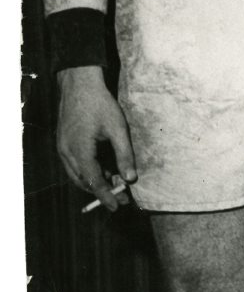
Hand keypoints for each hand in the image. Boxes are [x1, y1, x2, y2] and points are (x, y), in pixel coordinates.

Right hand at [56, 66, 135, 211]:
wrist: (79, 84)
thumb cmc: (100, 104)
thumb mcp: (118, 129)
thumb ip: (124, 155)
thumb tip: (131, 178)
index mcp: (79, 151)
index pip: (94, 182)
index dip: (106, 196)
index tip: (118, 207)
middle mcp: (67, 153)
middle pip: (84, 182)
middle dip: (102, 192)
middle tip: (122, 198)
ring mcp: (63, 148)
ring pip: (78, 175)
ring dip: (95, 182)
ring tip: (116, 184)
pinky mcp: (64, 143)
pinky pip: (75, 165)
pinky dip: (89, 171)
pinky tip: (105, 170)